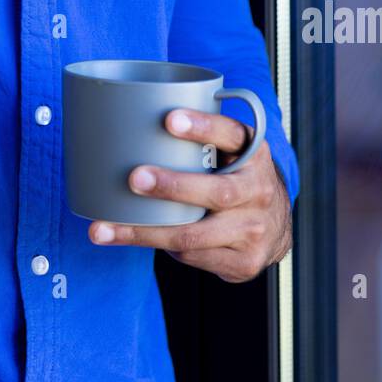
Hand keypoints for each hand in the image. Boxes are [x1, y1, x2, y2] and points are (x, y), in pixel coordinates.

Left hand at [87, 108, 292, 280]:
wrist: (276, 226)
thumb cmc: (237, 178)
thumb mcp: (232, 152)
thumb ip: (202, 141)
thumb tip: (132, 123)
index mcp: (254, 154)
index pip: (231, 135)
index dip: (202, 126)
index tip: (169, 119)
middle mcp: (259, 191)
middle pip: (216, 191)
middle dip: (171, 185)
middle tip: (134, 178)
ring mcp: (253, 230)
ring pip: (193, 234)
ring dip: (146, 231)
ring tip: (106, 227)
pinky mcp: (243, 262)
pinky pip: (192, 256)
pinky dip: (161, 247)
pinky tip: (134, 238)